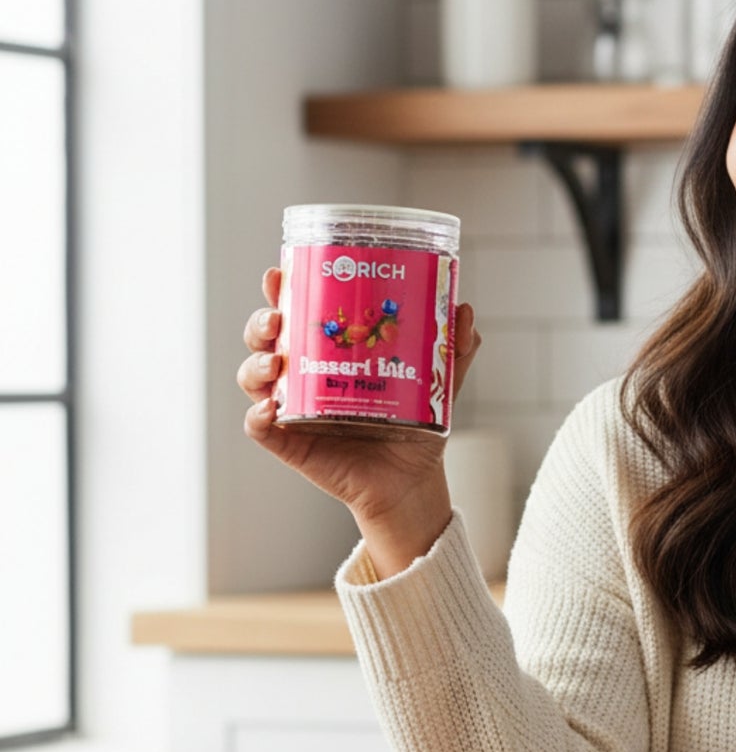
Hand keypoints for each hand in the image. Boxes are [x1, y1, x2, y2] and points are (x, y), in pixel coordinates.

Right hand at [238, 267, 482, 576]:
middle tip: (277, 318)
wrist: (412, 480)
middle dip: (261, 321)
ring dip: (256, 364)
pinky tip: (272, 408)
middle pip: (265, 338)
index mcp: (330, 350)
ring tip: (276, 362)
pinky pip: (259, 428)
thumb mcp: (439, 381)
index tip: (278, 272)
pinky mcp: (289, 444)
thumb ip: (454, 347)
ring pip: (254, 377)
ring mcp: (293, 408)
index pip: (297, 310)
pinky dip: (257, 416)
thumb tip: (465, 310)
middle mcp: (304, 374)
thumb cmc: (416, 424)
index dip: (281, 289)